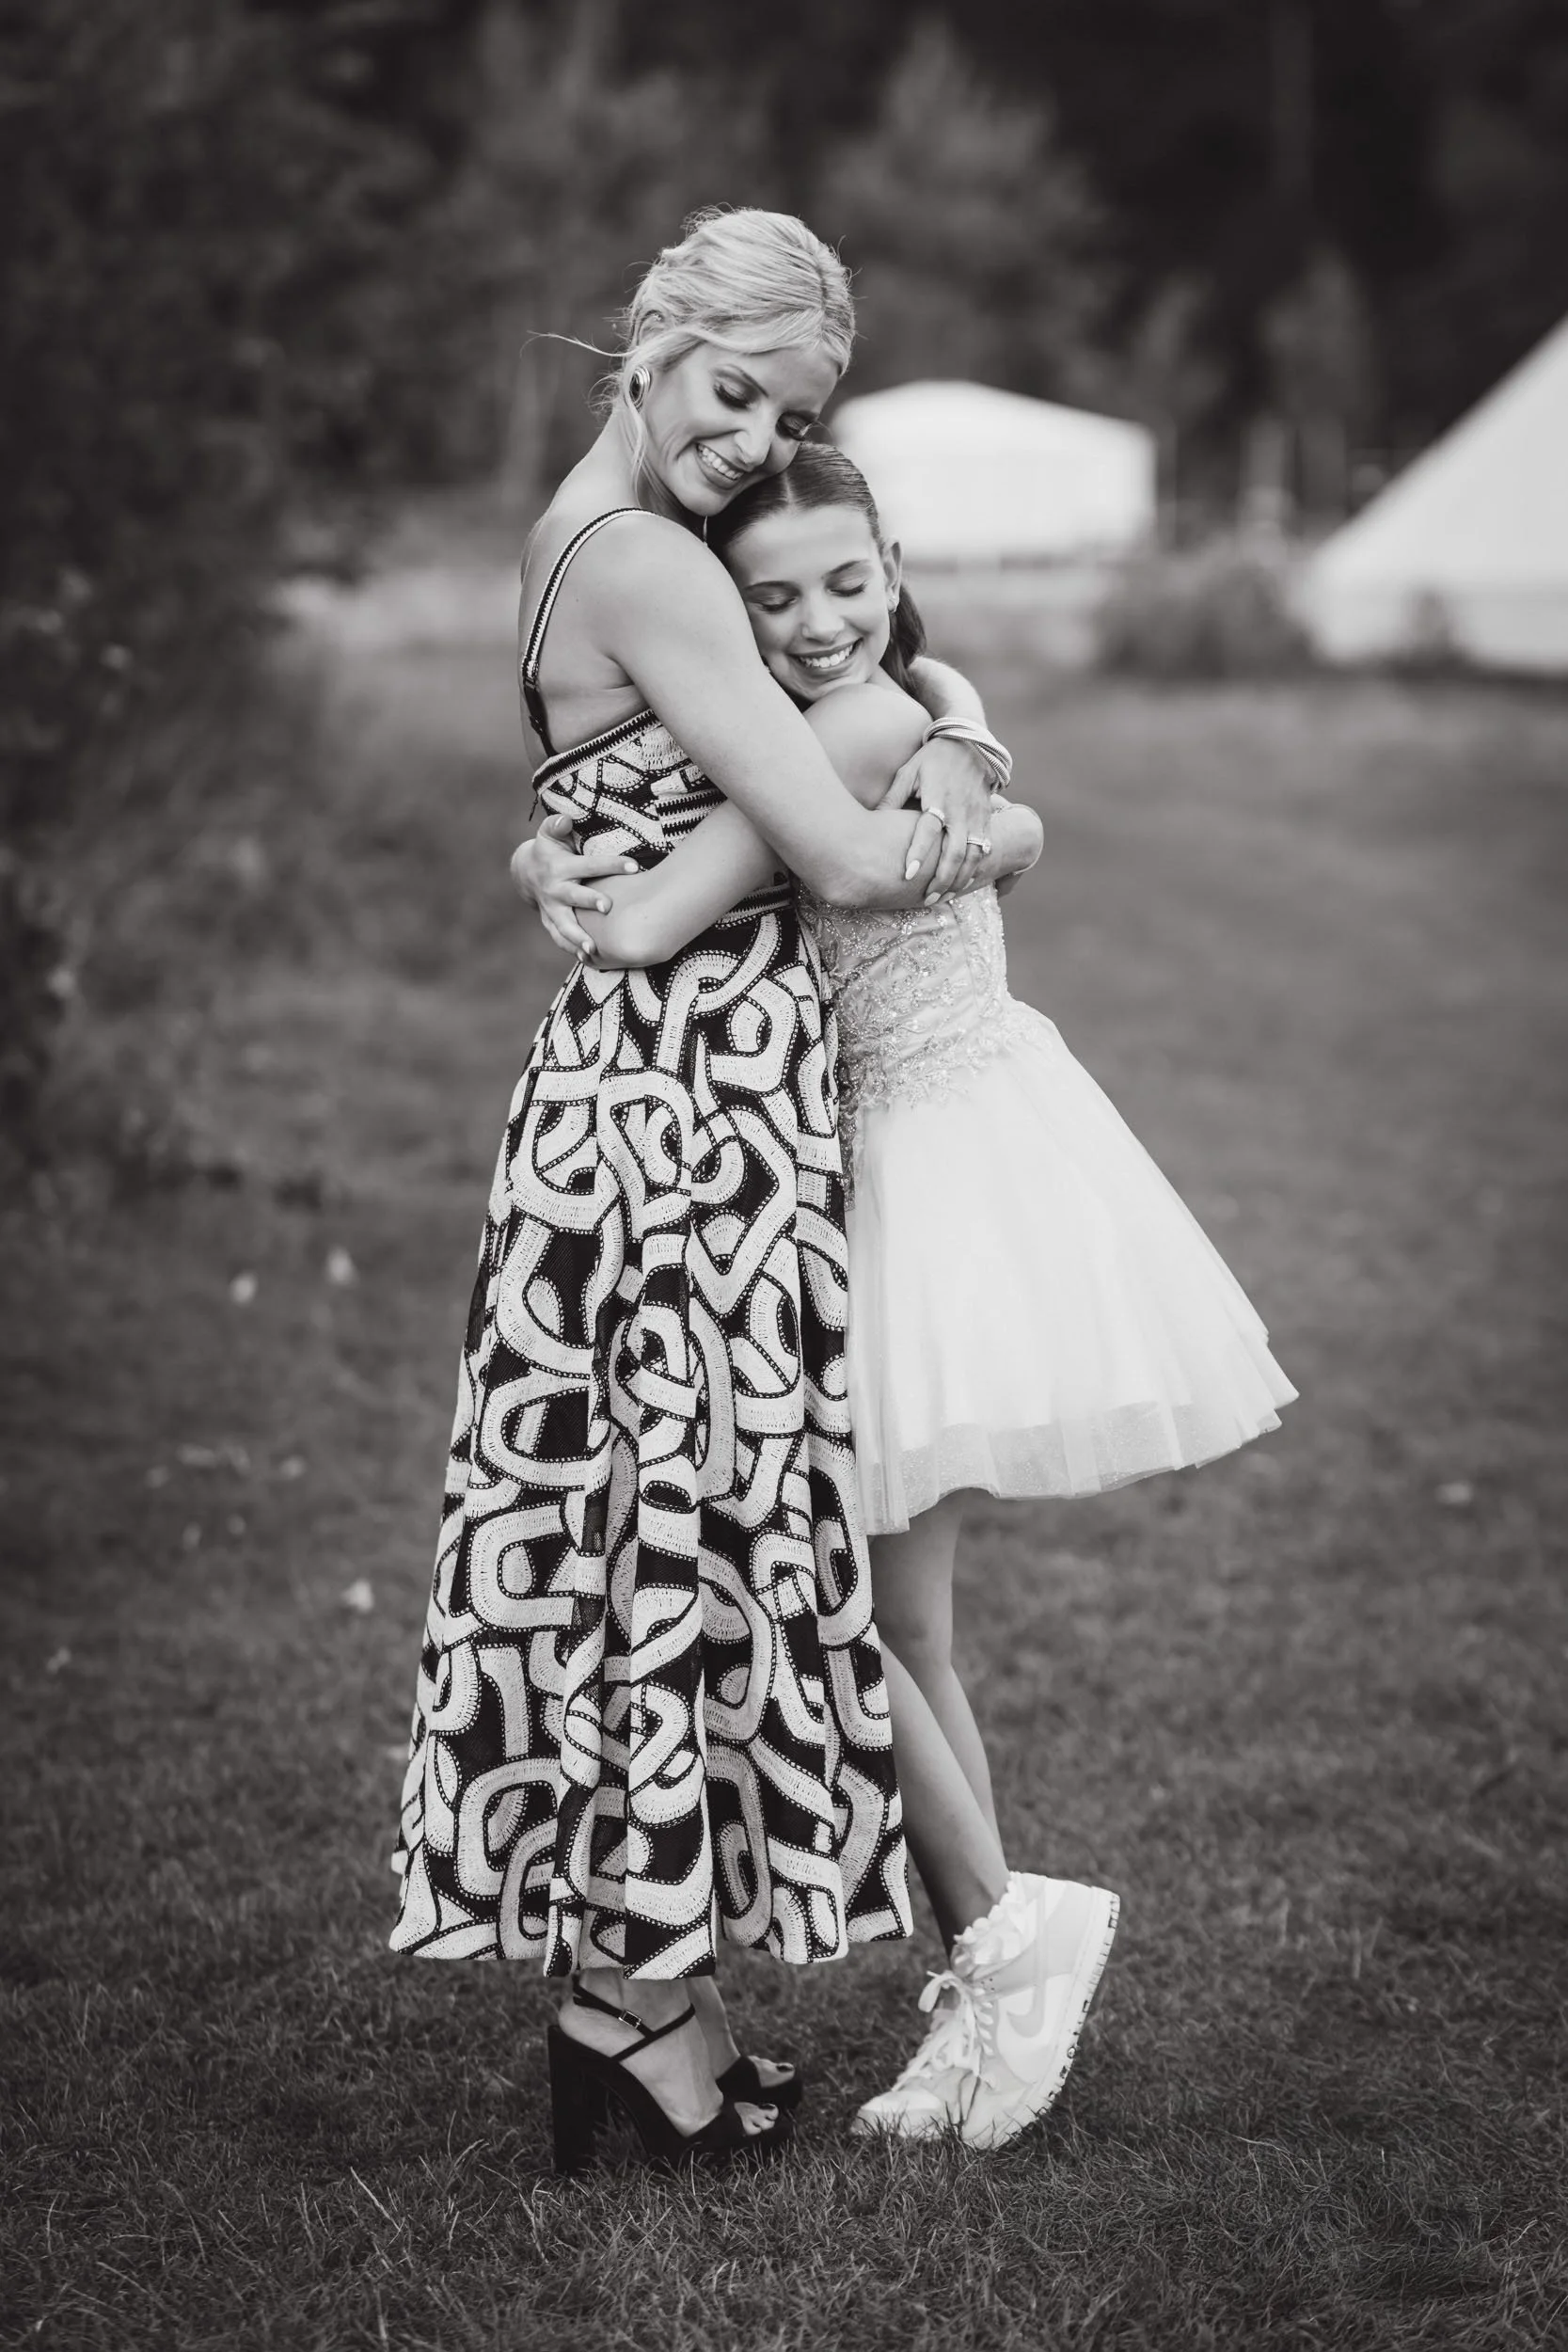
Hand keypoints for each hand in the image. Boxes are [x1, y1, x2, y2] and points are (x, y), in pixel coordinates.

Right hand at [510, 813, 636, 958]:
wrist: (525, 874)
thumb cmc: (548, 850)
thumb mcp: (548, 834)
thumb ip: (556, 825)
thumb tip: (565, 820)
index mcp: (560, 867)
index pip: (590, 864)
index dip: (611, 864)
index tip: (633, 866)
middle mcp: (556, 890)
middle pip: (575, 896)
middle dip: (590, 901)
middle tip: (607, 907)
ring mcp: (552, 909)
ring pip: (565, 925)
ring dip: (578, 937)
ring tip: (593, 949)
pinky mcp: (550, 922)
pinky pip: (559, 938)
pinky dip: (571, 948)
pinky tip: (588, 959)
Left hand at [882, 735, 996, 900]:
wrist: (970, 743)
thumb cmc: (933, 759)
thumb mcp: (908, 772)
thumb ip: (892, 797)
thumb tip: (871, 820)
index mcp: (938, 798)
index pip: (928, 830)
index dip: (919, 853)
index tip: (907, 875)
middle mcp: (961, 810)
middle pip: (955, 851)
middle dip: (942, 878)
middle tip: (927, 899)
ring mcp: (977, 816)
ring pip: (973, 856)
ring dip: (959, 880)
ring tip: (943, 897)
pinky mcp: (987, 819)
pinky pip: (984, 849)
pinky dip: (975, 870)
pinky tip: (963, 885)